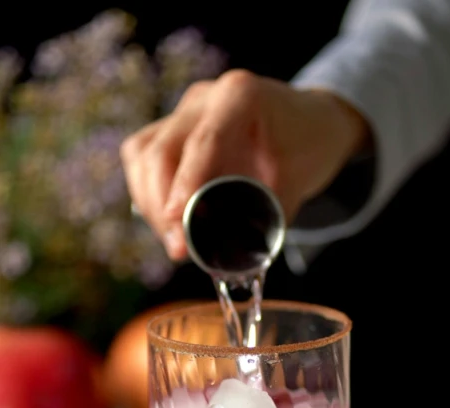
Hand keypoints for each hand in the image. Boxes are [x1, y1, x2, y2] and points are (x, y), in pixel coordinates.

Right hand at [121, 69, 369, 259]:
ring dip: (149, 202)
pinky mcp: (171, 128)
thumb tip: (233, 266)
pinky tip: (166, 221)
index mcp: (240, 98)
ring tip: (173, 240)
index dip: (184, 185)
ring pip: (142, 154)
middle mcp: (205, 99)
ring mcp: (184, 112)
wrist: (308, 123)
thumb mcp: (296, 184)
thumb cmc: (305, 148)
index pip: (202, 143)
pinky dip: (147, 193)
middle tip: (178, 249)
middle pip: (160, 149)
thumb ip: (266, 220)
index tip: (176, 222)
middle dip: (161, 206)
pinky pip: (141, 158)